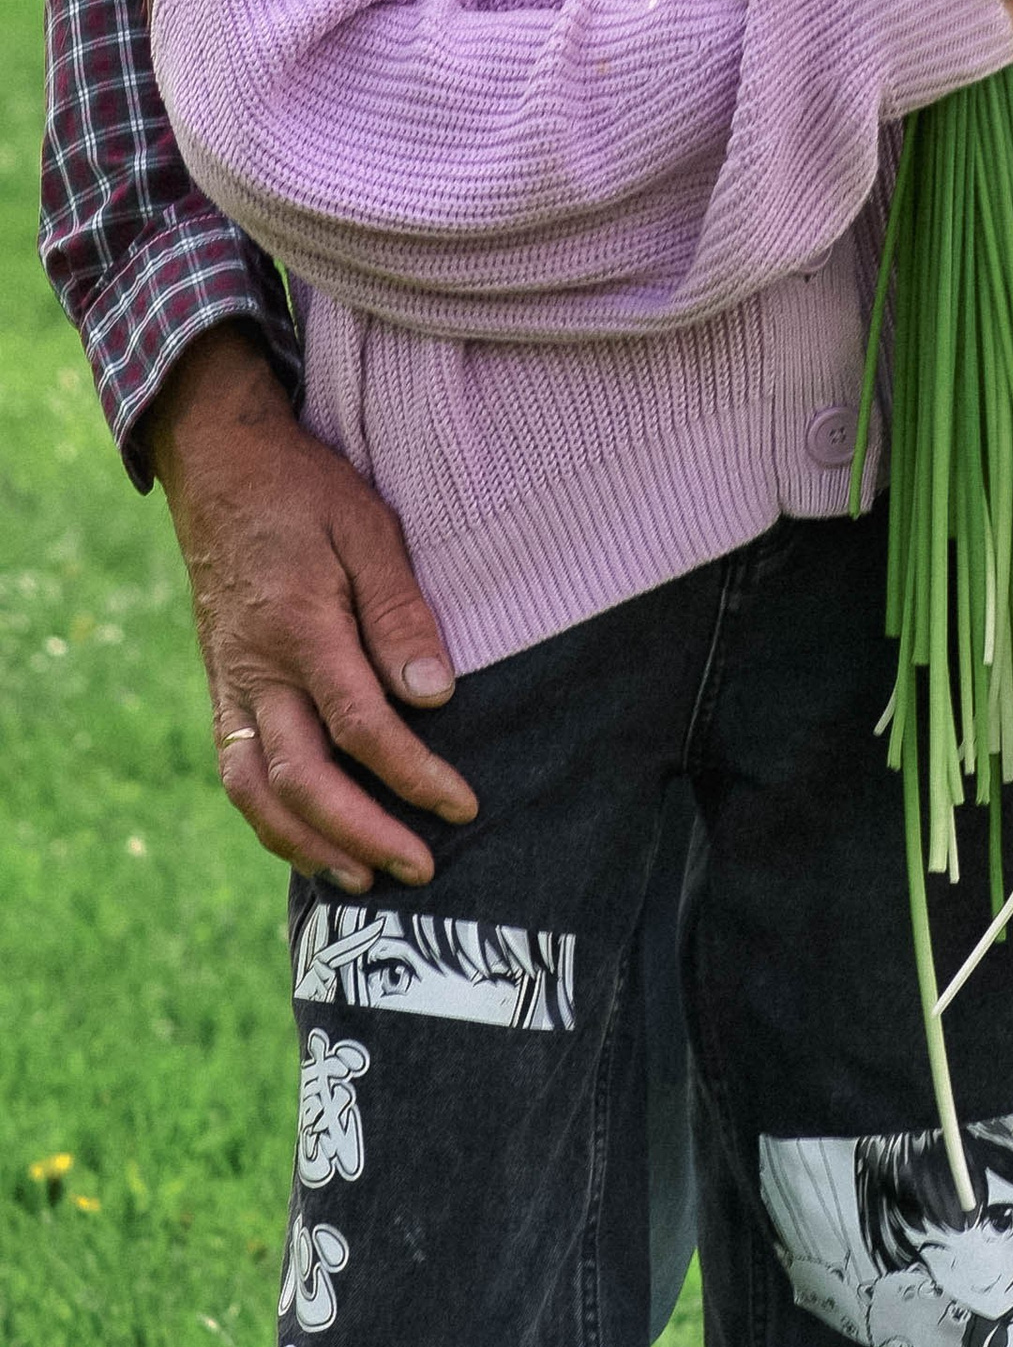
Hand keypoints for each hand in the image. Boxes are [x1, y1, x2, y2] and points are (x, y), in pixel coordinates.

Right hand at [143, 328, 477, 889]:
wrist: (220, 468)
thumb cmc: (307, 492)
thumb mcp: (368, 529)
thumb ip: (400, 613)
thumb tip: (436, 696)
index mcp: (299, 628)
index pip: (361, 727)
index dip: (413, 775)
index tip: (462, 805)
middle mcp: (254, 670)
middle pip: (303, 778)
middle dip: (364, 833)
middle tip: (423, 869)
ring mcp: (228, 685)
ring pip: (255, 792)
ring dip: (309, 844)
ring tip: (364, 878)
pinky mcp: (218, 690)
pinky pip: (236, 772)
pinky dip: (269, 818)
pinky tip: (309, 840)